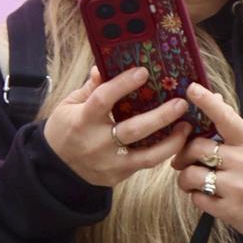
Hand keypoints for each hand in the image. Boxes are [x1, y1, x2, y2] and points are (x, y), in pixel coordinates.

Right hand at [44, 66, 192, 187]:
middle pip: (133, 129)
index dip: (123, 85)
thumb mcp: (69, 105)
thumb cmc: (65, 130)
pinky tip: (176, 140)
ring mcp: (110, 162)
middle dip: (160, 116)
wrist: (55, 170)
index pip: (104, 99)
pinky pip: (144, 164)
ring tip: (187, 126)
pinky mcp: (118, 175)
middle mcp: (97, 142)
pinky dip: (162, 152)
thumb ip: (90, 88)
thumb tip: (102, 66)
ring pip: (146, 155)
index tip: (143, 72)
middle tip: (181, 103)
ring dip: (171, 141)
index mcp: (82, 120)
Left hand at [172, 83, 242, 242]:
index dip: (206, 102)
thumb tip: (216, 99)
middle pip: (197, 147)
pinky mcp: (230, 210)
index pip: (226, 117)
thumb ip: (235, 129)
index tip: (191, 89)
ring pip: (191, 174)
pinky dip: (195, 196)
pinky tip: (205, 196)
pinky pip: (197, 197)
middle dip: (183, 154)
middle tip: (181, 161)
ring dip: (184, 178)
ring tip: (191, 181)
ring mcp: (238, 187)